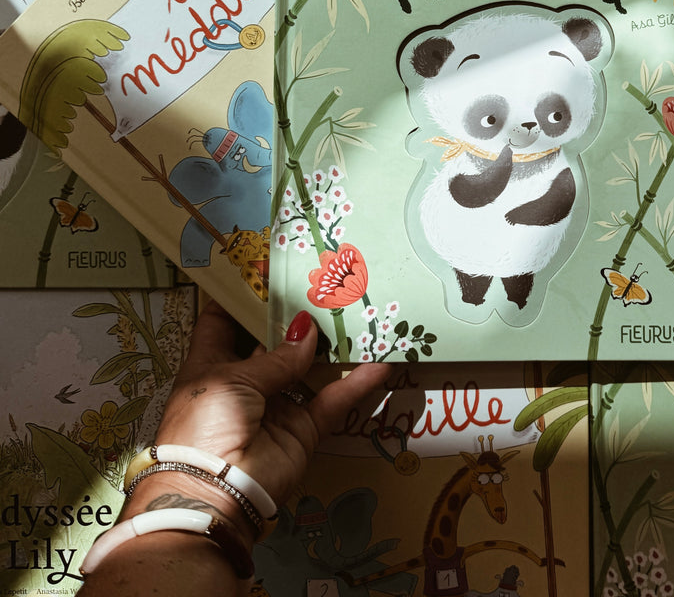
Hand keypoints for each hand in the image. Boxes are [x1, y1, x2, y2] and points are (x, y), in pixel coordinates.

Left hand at [154, 302, 391, 507]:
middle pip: (273, 341)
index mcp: (212, 365)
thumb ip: (277, 356)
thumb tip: (307, 329)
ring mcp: (276, 405)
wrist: (214, 493)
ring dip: (331, 346)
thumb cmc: (206, 423)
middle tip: (325, 283)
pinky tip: (380, 364)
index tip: (267, 267)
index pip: (222, 322)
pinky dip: (355, 384)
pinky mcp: (303, 429)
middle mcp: (244, 382)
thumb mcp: (233, 379)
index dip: (241, 296)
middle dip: (296, 315)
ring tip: (359, 313)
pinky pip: (333, 401)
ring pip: (309, 368)